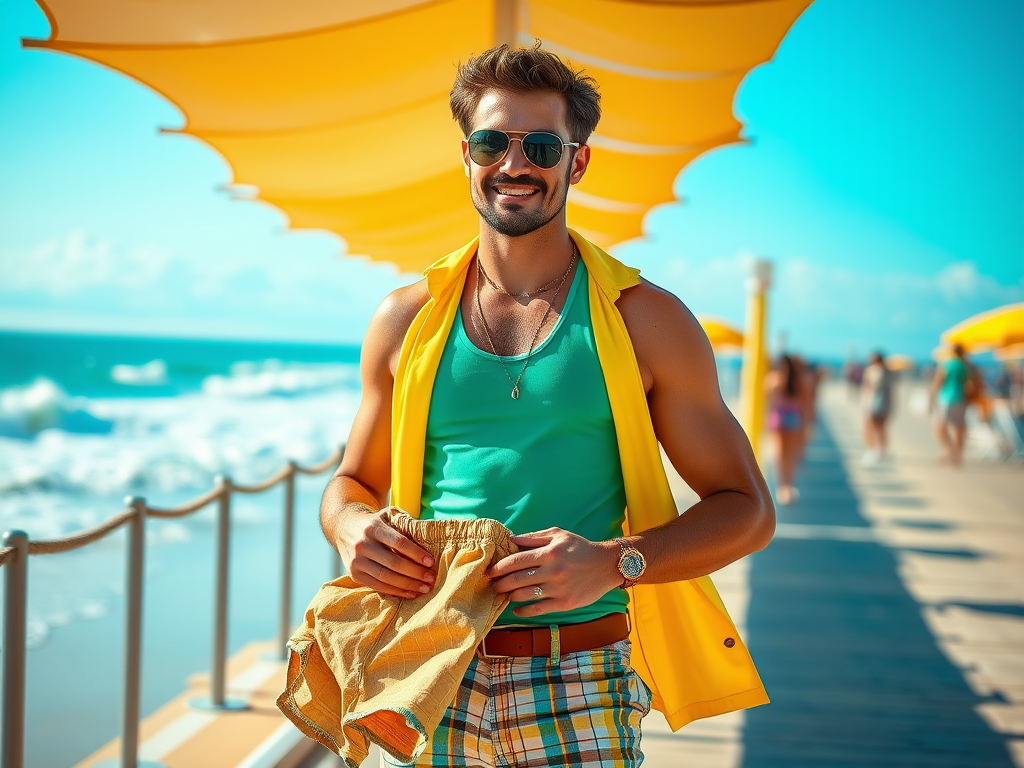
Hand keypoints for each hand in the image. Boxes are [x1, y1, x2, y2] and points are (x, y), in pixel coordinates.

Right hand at [336, 506, 434, 598]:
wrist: (343, 528)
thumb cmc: (374, 523)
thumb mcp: (386, 516)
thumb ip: (403, 526)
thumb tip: (427, 543)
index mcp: (373, 527)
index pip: (398, 542)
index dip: (416, 553)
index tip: (430, 561)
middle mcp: (362, 544)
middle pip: (393, 563)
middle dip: (415, 573)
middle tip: (431, 578)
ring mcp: (356, 561)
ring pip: (386, 578)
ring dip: (408, 585)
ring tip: (424, 588)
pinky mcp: (354, 575)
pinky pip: (378, 586)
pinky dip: (396, 592)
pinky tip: (410, 593)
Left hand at [486, 528, 620, 617]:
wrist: (606, 565)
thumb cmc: (580, 547)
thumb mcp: (559, 534)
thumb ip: (534, 537)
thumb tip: (512, 539)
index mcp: (549, 552)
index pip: (516, 560)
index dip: (499, 567)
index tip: (489, 571)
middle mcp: (553, 570)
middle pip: (517, 579)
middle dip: (500, 583)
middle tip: (492, 586)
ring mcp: (559, 589)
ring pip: (525, 595)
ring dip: (510, 596)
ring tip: (503, 595)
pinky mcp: (566, 603)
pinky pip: (539, 609)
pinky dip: (524, 611)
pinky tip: (517, 609)